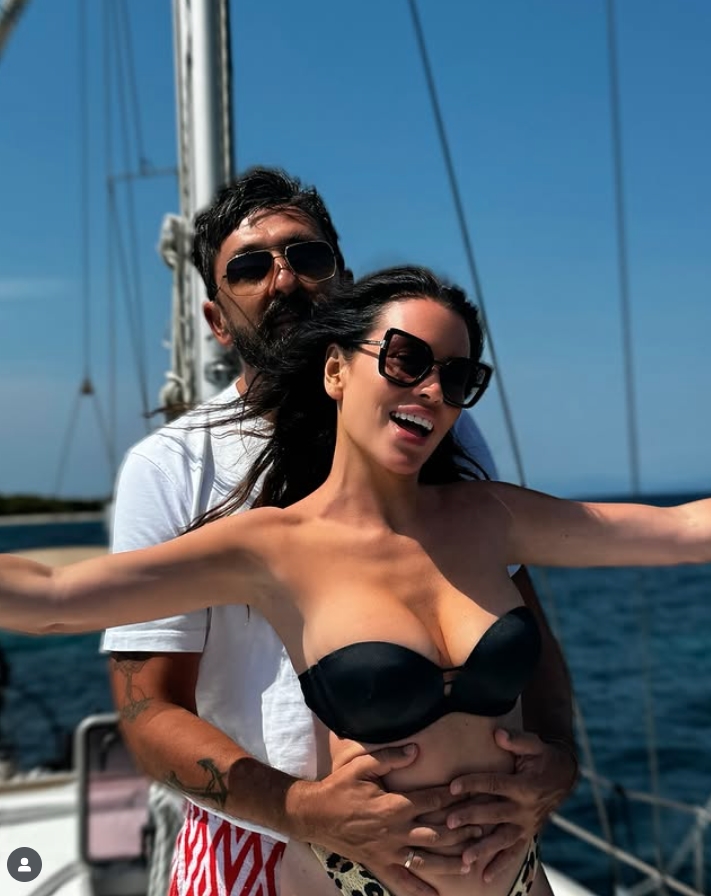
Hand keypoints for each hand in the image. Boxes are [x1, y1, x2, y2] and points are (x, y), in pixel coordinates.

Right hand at [289, 745, 475, 895]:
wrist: (315, 815)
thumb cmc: (340, 787)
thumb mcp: (362, 765)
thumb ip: (391, 757)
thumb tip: (417, 750)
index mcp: (395, 805)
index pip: (434, 800)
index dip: (456, 795)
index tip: (474, 791)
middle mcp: (397, 830)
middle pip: (439, 833)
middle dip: (464, 830)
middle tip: (485, 827)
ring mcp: (390, 851)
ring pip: (428, 860)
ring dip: (453, 860)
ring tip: (474, 859)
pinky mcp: (381, 864)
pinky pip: (405, 881)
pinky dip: (421, 890)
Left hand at [446, 729, 577, 880]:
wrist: (564, 777)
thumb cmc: (543, 757)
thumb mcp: (535, 745)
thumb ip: (517, 741)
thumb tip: (498, 734)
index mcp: (524, 785)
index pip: (494, 784)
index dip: (473, 784)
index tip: (452, 786)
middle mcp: (525, 808)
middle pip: (494, 813)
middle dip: (471, 818)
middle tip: (448, 822)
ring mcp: (526, 824)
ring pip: (502, 839)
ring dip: (483, 849)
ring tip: (464, 858)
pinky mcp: (527, 835)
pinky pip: (513, 853)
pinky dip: (500, 865)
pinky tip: (484, 877)